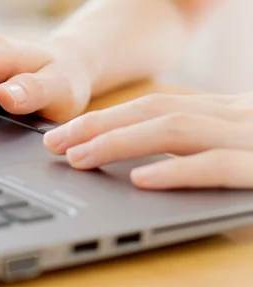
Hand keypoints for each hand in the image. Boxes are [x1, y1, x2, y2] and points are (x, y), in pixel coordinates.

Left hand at [44, 93, 252, 189]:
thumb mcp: (241, 143)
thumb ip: (200, 146)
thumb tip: (142, 162)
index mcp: (224, 111)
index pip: (152, 107)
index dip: (103, 119)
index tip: (62, 134)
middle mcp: (234, 116)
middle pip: (153, 111)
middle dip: (97, 126)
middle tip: (54, 143)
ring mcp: (251, 138)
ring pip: (175, 130)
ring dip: (120, 142)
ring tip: (80, 158)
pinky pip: (217, 166)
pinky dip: (175, 171)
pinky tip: (140, 179)